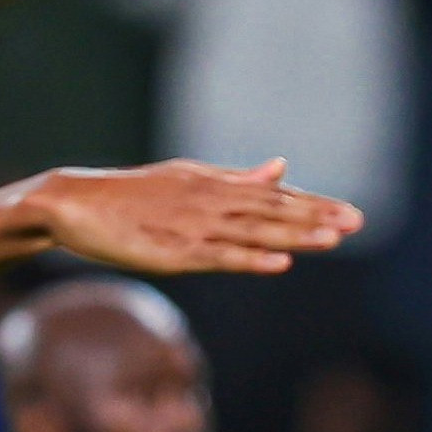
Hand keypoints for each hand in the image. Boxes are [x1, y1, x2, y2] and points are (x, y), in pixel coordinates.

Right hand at [29, 160, 361, 277]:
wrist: (74, 203)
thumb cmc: (129, 197)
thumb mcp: (188, 179)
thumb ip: (236, 179)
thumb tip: (281, 168)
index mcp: (214, 185)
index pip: (273, 197)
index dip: (312, 205)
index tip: (350, 213)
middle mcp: (209, 200)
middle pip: (271, 211)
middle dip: (316, 217)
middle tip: (357, 223)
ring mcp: (192, 226)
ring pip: (253, 231)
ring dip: (294, 235)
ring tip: (332, 239)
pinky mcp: (174, 251)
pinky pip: (219, 256)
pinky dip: (251, 259)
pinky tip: (280, 263)